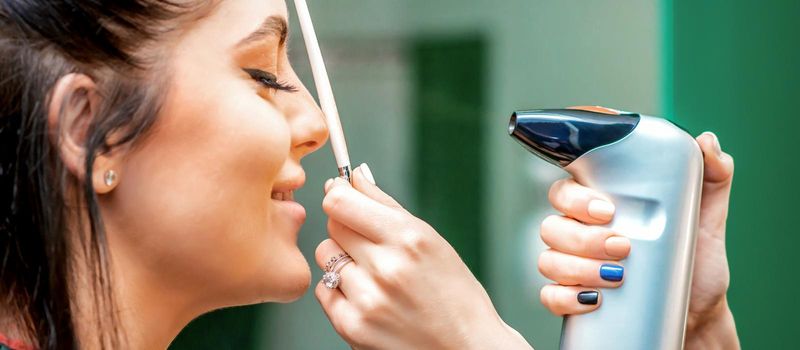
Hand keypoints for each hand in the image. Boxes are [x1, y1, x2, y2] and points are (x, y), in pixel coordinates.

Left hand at [315, 165, 530, 349]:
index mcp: (409, 238)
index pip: (341, 202)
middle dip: (347, 227)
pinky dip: (340, 289)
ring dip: (342, 259)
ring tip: (372, 274)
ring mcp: (367, 300)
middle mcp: (386, 268)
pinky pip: (324, 290)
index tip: (342, 197)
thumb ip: (386, 206)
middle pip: (333, 225)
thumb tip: (353, 176)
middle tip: (371, 243)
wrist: (466, 349)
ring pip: (326, 256)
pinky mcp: (352, 326)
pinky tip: (368, 296)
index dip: (338, 195)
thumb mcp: (432, 241)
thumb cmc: (455, 294)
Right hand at [537, 132, 738, 348]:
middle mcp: (579, 232)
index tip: (606, 209)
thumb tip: (706, 142)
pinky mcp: (572, 298)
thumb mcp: (707, 215)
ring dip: (578, 267)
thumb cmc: (697, 260)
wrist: (700, 311)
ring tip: (617, 275)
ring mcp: (572, 266)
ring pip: (548, 259)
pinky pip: (549, 295)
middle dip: (583, 237)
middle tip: (622, 245)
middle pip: (552, 224)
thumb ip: (712, 173)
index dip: (576, 196)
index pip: (567, 188)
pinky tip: (593, 299)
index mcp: (601, 205)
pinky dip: (566, 297)